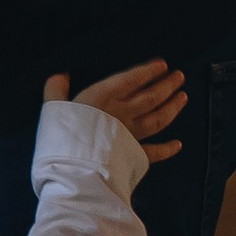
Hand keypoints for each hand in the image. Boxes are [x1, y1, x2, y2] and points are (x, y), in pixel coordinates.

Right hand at [48, 60, 185, 163]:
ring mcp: (131, 135)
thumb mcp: (52, 108)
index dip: (148, 71)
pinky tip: (179, 144)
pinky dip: (168, 149)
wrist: (74, 169)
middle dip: (167, 85)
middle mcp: (122, 113)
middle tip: (179, 76)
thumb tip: (60, 75)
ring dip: (173, 108)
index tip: (162, 65)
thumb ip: (56, 90)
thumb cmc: (62, 137)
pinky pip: (155, 152)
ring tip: (183, 97)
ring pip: (158, 119)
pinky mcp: (133, 156)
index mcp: (103, 98)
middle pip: (151, 97)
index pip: (132, 79)